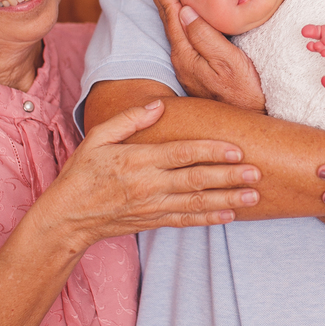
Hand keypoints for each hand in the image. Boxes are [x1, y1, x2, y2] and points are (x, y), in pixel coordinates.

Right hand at [40, 101, 261, 246]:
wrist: (67, 218)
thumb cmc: (81, 174)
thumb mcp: (97, 138)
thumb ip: (129, 119)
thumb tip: (159, 104)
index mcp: (138, 161)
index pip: (181, 154)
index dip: (210, 151)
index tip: (235, 149)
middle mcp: (149, 186)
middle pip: (196, 180)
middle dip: (229, 177)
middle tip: (256, 173)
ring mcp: (152, 206)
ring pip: (197, 204)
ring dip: (227, 201)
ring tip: (253, 197)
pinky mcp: (153, 221)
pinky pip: (185, 221)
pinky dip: (209, 219)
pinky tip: (230, 216)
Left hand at [144, 0, 265, 111]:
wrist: (248, 120)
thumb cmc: (244, 92)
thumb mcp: (228, 61)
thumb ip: (205, 36)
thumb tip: (185, 10)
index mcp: (186, 54)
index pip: (171, 14)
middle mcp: (181, 60)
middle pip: (167, 19)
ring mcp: (187, 67)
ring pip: (174, 28)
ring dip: (167, 6)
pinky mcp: (196, 71)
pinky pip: (182, 38)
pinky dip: (178, 20)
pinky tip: (181, 17)